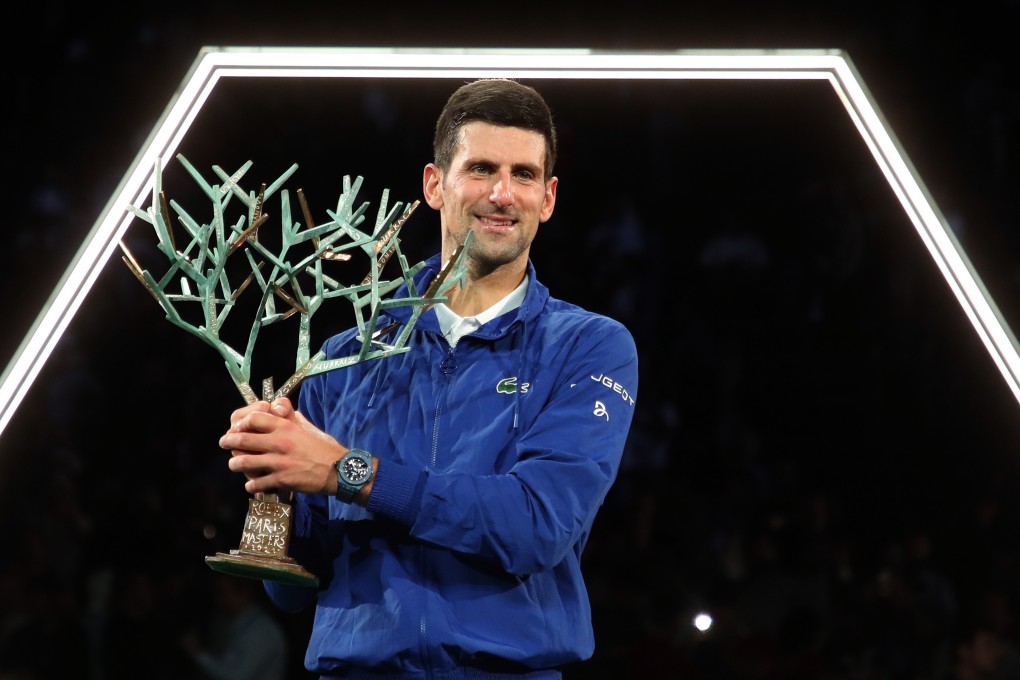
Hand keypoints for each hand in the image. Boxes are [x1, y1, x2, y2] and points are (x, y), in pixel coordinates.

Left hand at [219, 398, 346, 495]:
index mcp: (287, 427)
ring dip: (235, 464)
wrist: (340, 470)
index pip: (255, 418)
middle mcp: (280, 442)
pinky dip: (251, 485)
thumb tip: (279, 413)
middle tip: (224, 443)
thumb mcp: (308, 428)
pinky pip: (257, 483)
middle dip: (229, 441)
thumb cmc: (325, 448)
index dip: (242, 422)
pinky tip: (251, 485)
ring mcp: (279, 462)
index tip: (237, 427)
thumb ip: (292, 420)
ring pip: (244, 462)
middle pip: (243, 439)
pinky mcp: (282, 479)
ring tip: (234, 464)